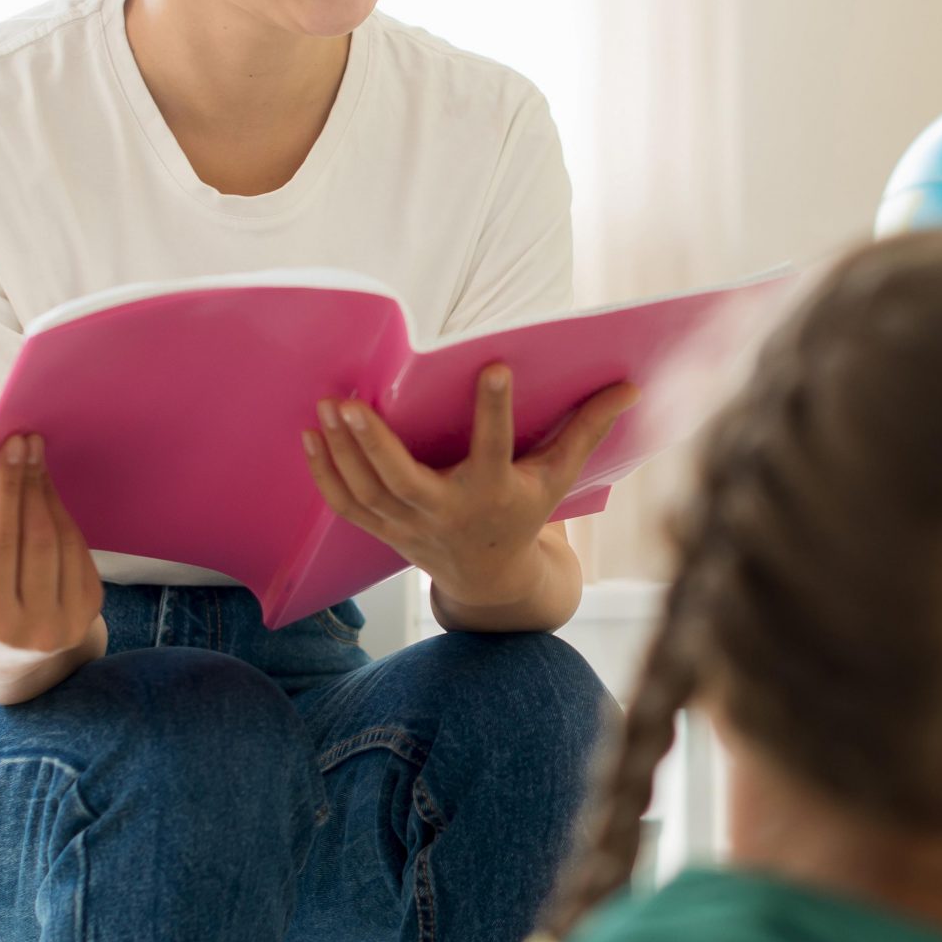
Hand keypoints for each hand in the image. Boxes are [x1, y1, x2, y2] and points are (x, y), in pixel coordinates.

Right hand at [0, 434, 104, 700]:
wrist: (11, 658)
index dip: (4, 489)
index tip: (6, 447)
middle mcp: (31, 626)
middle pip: (33, 537)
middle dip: (28, 483)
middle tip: (25, 442)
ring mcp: (67, 620)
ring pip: (59, 540)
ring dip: (47, 493)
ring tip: (34, 460)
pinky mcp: (90, 609)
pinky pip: (77, 550)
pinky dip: (63, 516)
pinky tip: (48, 492)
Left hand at [301, 368, 638, 609]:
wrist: (488, 576)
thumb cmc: (524, 511)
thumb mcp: (557, 476)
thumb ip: (586, 429)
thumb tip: (630, 385)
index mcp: (494, 492)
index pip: (495, 447)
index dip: (495, 409)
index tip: (492, 364)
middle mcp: (447, 512)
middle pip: (404, 481)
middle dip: (374, 443)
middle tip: (349, 400)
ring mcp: (409, 526)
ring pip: (367, 492)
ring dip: (341, 451)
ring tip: (326, 404)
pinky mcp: (383, 530)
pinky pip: (346, 506)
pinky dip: (325, 474)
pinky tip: (311, 435)